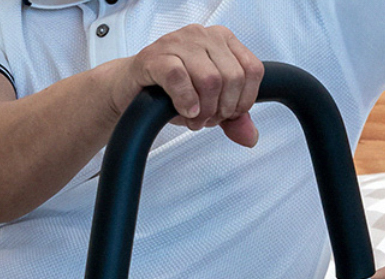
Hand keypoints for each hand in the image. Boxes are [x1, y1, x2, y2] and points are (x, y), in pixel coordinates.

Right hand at [110, 25, 263, 146]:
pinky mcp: (155, 57)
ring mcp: (178, 43)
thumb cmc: (171, 90)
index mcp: (222, 41)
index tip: (228, 113)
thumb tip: (251, 136)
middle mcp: (202, 36)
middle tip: (206, 118)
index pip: (252, 70)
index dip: (244, 101)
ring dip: (203, 110)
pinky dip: (185, 101)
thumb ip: (233, 118)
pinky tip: (184, 110)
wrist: (131, 90)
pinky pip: (179, 78)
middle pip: (232, 78)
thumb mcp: (209, 104)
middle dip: (222, 109)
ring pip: (210, 79)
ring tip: (193, 117)